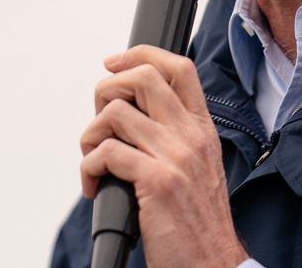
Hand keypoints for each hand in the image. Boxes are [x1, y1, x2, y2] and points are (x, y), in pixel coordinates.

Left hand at [80, 45, 248, 267]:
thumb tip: (130, 114)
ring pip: (115, 113)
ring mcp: (176, 157)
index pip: (178, 67)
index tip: (113, 65)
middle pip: (143, 77)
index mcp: (202, 129)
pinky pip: (106, 153)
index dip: (140, 54)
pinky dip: (88, 168)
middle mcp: (191, 136)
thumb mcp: (198, 168)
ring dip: (91, 136)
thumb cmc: (197, 221)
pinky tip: (93, 186)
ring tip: (94, 161)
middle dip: (107, 90)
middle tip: (101, 122)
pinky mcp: (158, 182)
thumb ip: (174, 137)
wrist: (213, 265)